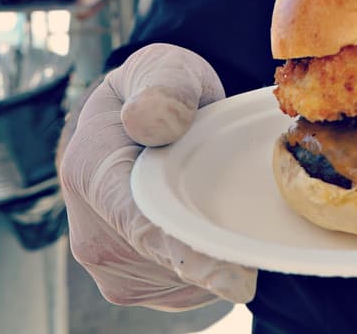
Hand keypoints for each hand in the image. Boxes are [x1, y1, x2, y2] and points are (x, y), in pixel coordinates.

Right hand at [59, 43, 256, 308]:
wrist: (134, 121)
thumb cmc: (158, 90)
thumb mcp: (165, 67)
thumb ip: (163, 86)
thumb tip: (149, 121)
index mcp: (90, 170)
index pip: (140, 226)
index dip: (190, 256)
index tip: (237, 278)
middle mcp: (90, 230)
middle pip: (169, 262)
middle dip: (222, 253)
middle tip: (267, 228)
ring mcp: (109, 264)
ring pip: (182, 281)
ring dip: (218, 257)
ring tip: (227, 203)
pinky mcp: (131, 285)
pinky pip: (185, 289)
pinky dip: (212, 268)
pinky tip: (217, 226)